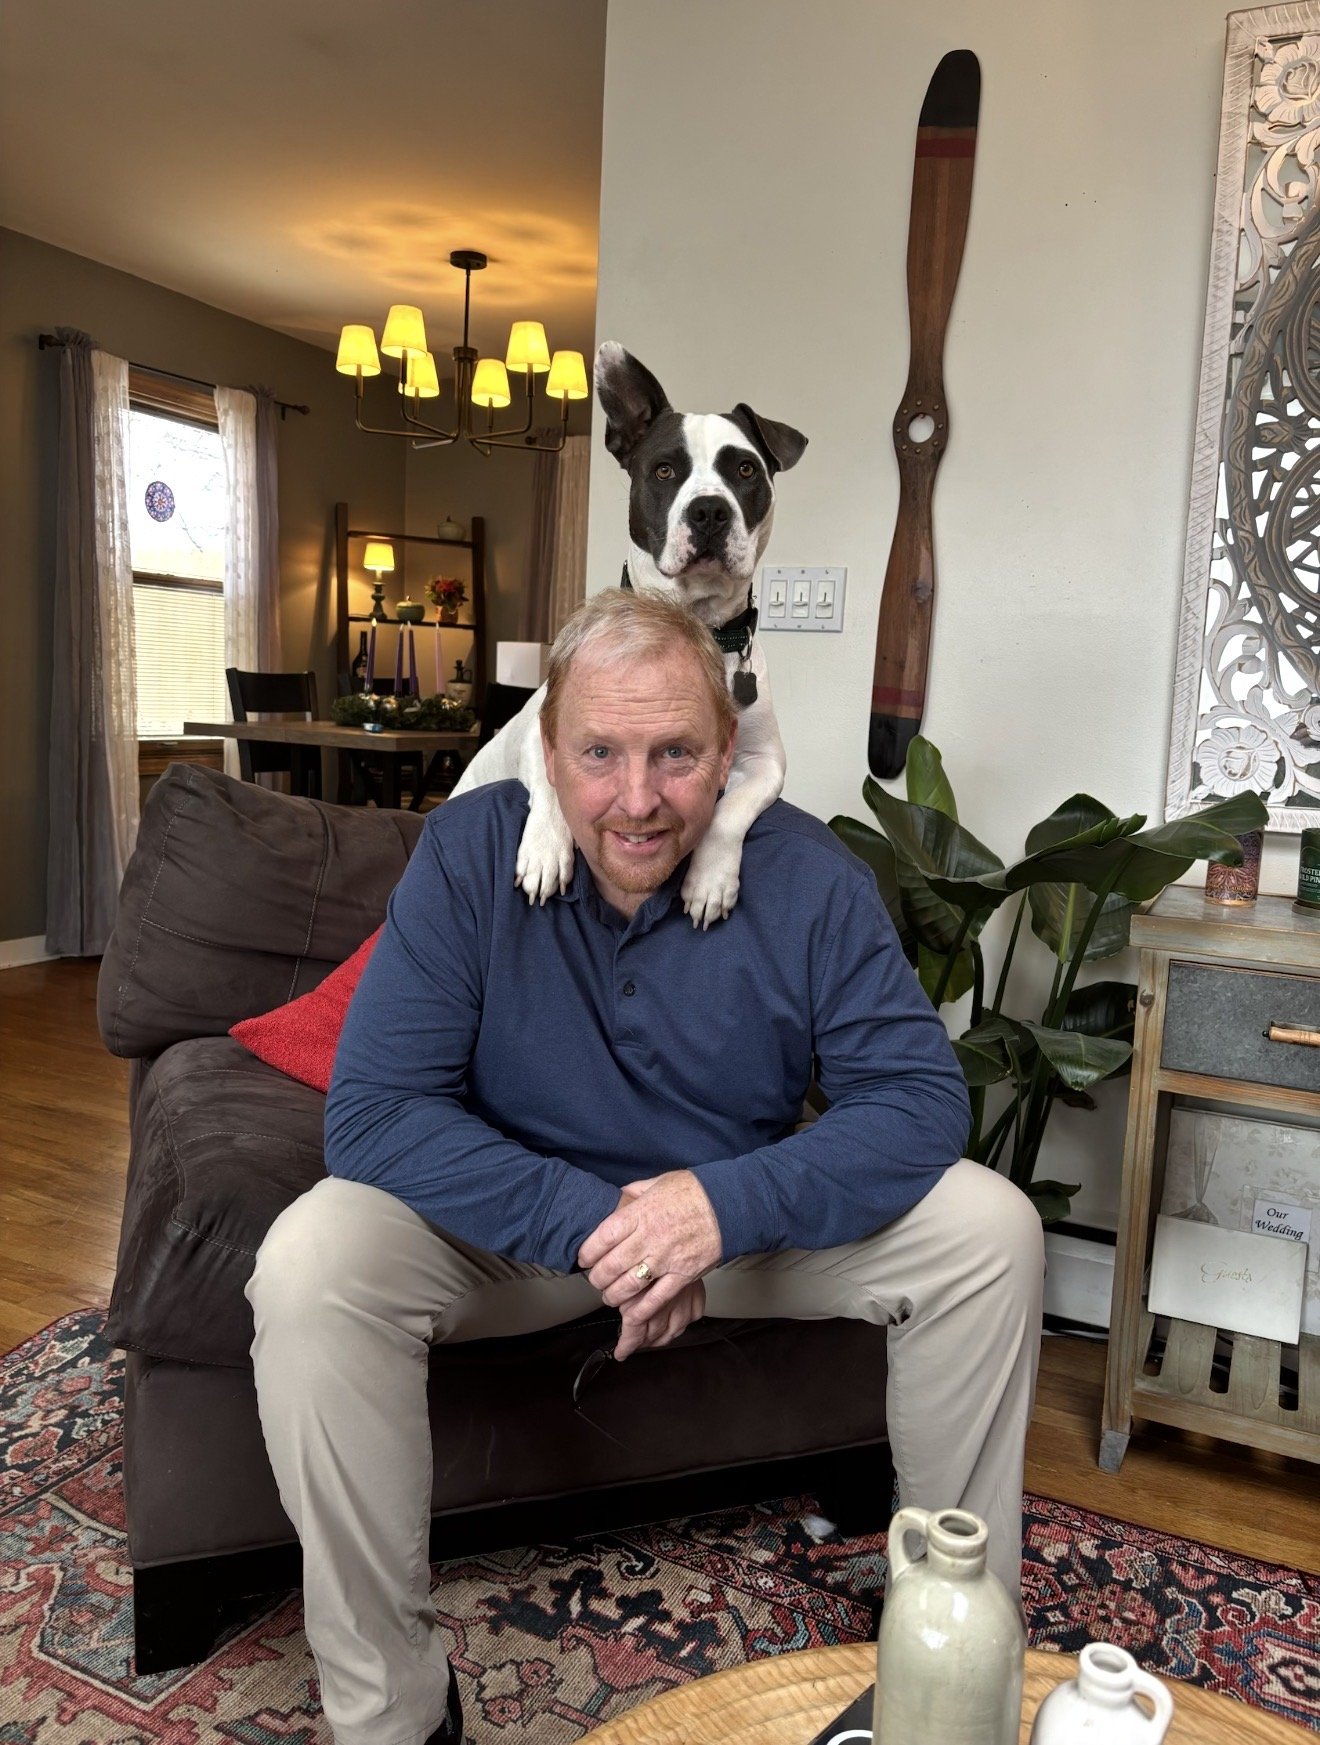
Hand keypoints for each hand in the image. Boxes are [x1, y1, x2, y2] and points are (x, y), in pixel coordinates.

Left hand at [578, 1170, 722, 1358]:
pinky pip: (657, 1299)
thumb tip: (619, 1199)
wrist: (730, 1205)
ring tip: (610, 1295)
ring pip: (629, 1285)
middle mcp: (650, 1237)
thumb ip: (635, 1193)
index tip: (584, 1257)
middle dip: (597, 1277)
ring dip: (614, 1295)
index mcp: (641, 1213)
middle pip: (611, 1265)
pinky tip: (630, 1315)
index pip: (603, 1237)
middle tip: (595, 1279)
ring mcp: (667, 1258)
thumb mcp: (659, 1182)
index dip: (588, 1251)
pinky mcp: (683, 1275)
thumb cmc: (695, 1191)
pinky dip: (641, 1310)